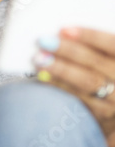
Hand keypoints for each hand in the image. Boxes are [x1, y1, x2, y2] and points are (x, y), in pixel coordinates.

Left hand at [35, 27, 114, 142]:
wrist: (112, 101)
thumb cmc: (104, 70)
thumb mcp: (104, 56)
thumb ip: (91, 46)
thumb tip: (61, 33)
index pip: (111, 44)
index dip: (88, 36)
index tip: (63, 30)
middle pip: (95, 63)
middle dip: (67, 51)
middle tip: (44, 42)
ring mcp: (114, 99)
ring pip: (87, 82)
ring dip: (60, 70)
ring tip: (39, 60)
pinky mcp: (103, 116)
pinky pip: (79, 100)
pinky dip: (59, 87)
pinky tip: (44, 78)